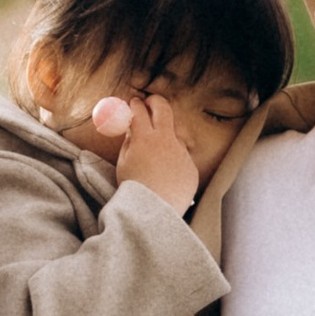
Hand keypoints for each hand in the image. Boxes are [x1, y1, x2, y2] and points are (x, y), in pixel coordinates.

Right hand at [91, 90, 198, 214]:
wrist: (154, 213)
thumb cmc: (134, 190)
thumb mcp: (123, 163)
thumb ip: (128, 142)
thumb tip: (132, 129)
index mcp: (145, 139)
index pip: (139, 111)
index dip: (135, 104)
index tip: (134, 103)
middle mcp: (166, 141)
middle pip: (163, 109)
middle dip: (155, 102)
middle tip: (149, 103)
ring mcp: (182, 153)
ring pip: (174, 137)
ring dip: (164, 140)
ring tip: (153, 160)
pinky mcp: (191, 166)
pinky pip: (181, 159)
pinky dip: (173, 164)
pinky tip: (164, 178)